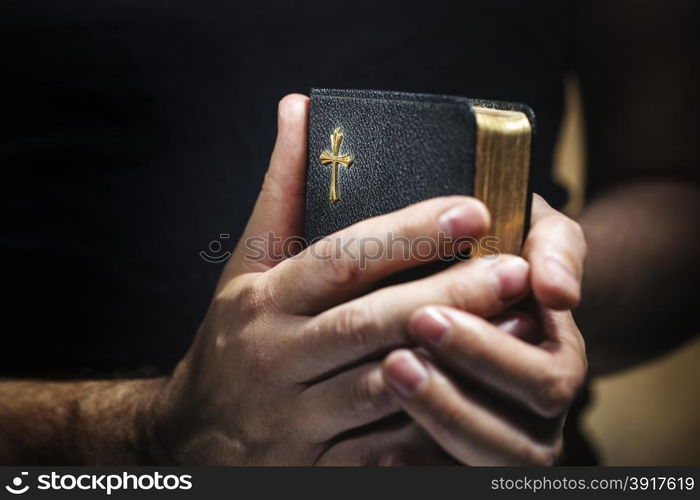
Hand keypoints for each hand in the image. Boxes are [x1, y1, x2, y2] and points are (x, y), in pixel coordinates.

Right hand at [146, 95, 530, 464]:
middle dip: (449, 296)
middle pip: (371, 323)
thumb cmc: (232, 337)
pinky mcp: (313, 464)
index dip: (407, 234)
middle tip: (517, 269)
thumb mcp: (246, 266)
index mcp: (264, 301)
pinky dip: (429, 426)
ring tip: (517, 326)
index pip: (342, 259)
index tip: (473, 210)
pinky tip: (478, 397)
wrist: (192, 433)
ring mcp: (295, 416)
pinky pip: (380, 449)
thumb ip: (280, 192)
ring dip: (453, 359)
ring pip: (384, 386)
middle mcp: (277, 356)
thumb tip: (298, 110)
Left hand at [382, 197, 587, 464]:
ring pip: (489, 465)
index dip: (486, 354)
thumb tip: (558, 291)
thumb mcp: (534, 233)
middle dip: (453, 397)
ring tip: (388, 385)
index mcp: (559, 361)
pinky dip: (421, 470)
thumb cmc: (505, 253)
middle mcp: (543, 413)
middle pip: (517, 438)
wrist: (486, 289)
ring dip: (436, 425)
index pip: (543, 379)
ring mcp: (512, 444)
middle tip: (395, 360)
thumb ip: (553, 249)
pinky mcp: (474, 461)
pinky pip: (455, 480)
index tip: (424, 318)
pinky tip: (383, 453)